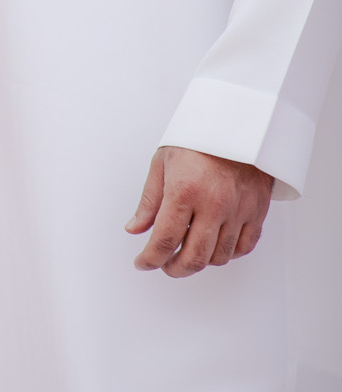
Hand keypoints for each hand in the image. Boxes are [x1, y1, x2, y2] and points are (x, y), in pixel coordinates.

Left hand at [126, 145, 273, 277]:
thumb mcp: (163, 163)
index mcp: (185, 191)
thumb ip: (149, 201)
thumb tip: (135, 229)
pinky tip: (213, 247)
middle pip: (194, 257)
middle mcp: (213, 205)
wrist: (237, 122)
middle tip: (164, 265)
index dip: (150, 258)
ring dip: (200, 262)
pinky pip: (243, 247)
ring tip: (187, 253)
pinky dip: (227, 254)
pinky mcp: (257, 211)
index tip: (142, 263)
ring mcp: (238, 210)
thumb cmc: (197, 138)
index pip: (165, 240)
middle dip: (174, 269)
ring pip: (219, 257)